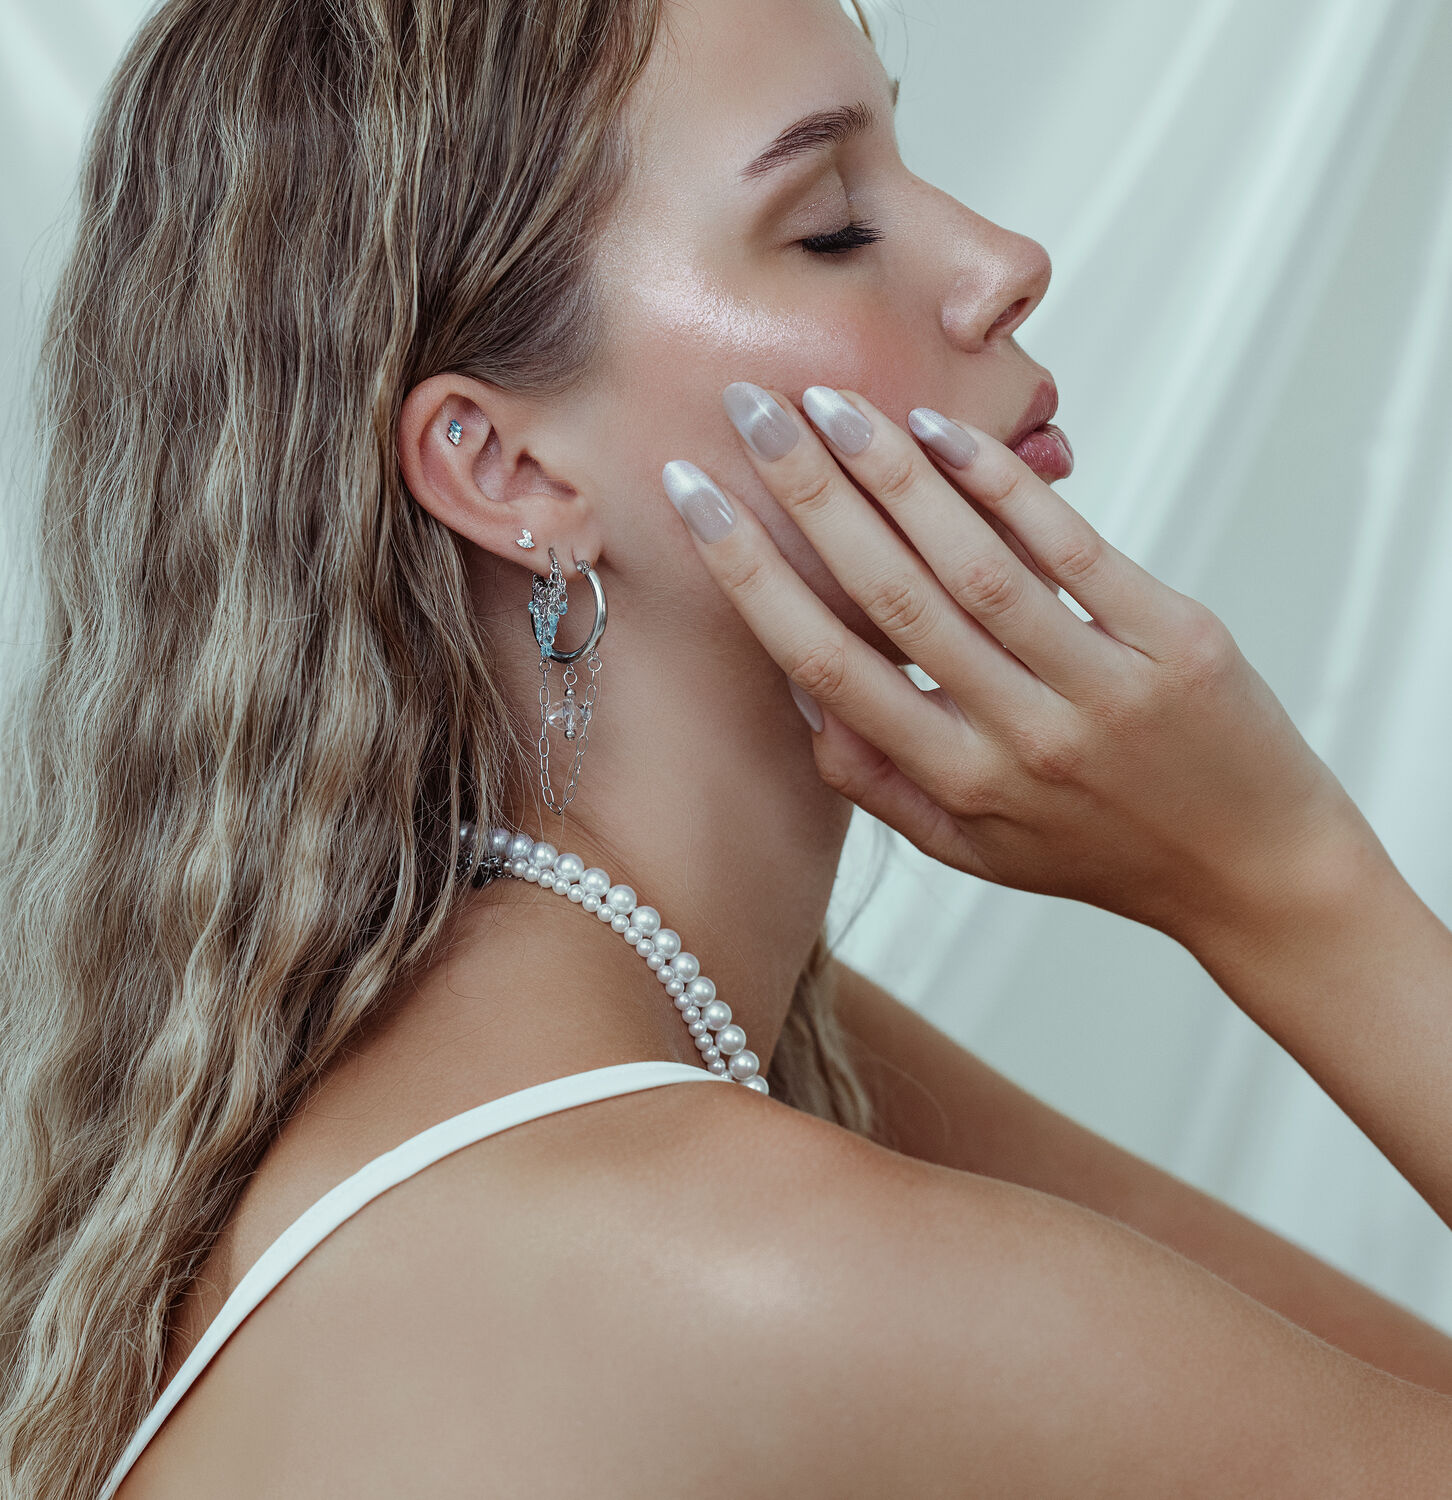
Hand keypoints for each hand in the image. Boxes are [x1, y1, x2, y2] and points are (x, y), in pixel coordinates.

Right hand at [662, 381, 1373, 948]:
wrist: (1254, 870)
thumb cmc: (1093, 853)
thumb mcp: (966, 848)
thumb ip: (875, 781)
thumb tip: (799, 690)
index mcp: (957, 786)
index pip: (830, 667)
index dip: (752, 577)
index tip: (694, 500)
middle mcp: (1021, 738)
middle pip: (892, 599)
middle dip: (809, 496)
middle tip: (750, 410)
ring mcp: (1103, 687)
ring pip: (976, 564)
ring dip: (894, 473)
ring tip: (830, 403)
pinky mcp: (1175, 640)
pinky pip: (1074, 550)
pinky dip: (1004, 485)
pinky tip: (941, 433)